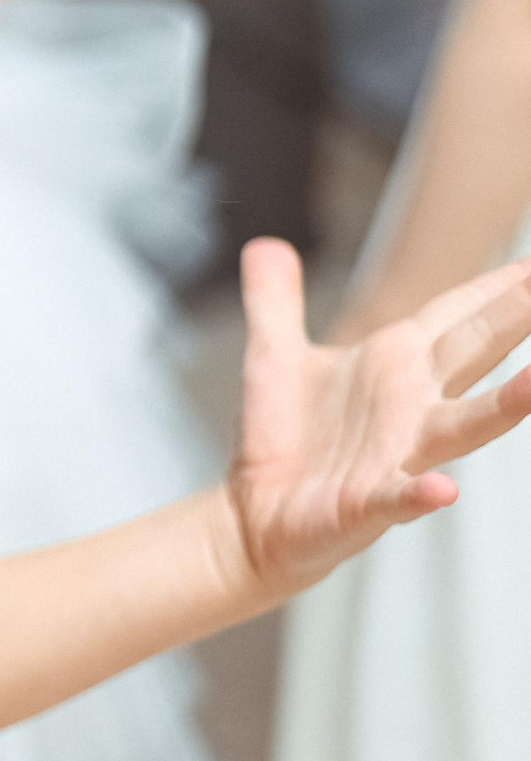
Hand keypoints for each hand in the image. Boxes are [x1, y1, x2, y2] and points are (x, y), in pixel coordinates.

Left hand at [227, 237, 530, 599]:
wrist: (254, 514)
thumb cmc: (284, 438)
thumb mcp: (273, 356)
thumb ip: (275, 301)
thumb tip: (264, 246)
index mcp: (395, 362)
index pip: (459, 312)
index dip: (501, 284)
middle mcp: (410, 403)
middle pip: (475, 349)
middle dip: (519, 316)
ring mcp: (397, 454)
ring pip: (463, 424)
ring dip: (505, 406)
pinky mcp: (366, 502)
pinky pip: (399, 497)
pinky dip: (421, 494)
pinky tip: (444, 491)